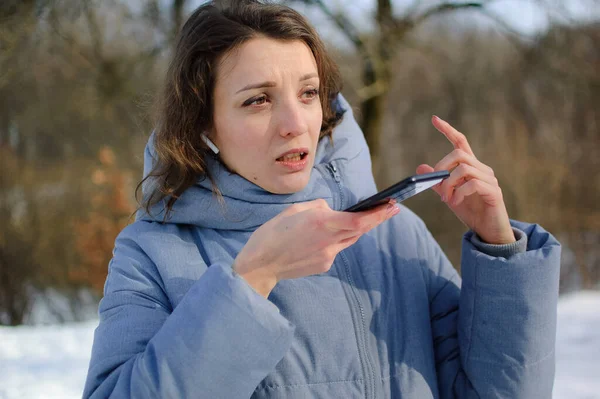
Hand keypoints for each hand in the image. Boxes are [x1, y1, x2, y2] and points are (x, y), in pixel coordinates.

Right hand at [233, 198, 399, 296]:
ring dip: (354, 229)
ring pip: (348, 240)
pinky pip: (335, 249)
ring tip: (356, 219)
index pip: (359, 220)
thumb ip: (317, 208)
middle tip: (390, 208)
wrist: (260, 265)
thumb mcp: (294, 210)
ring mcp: (327, 256)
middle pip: (360, 230)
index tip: (392, 205)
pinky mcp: (323, 265)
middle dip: (376, 219)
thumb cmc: (272, 233)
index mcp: (321, 222)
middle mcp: (328, 240)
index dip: (379, 214)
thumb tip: (331, 210)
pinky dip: (333, 241)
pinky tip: (317, 239)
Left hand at [416, 116, 514, 244]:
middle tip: (439, 188)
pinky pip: (472, 183)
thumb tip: (420, 167)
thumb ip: (436, 182)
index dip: (448, 130)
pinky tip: (455, 202)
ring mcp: (489, 179)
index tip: (434, 119)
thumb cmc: (470, 212)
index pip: (460, 142)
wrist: (488, 232)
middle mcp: (482, 169)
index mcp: (470, 167)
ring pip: (464, 168)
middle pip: (458, 154)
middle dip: (442, 168)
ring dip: (449, 184)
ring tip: (446, 199)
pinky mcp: (494, 192)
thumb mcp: (449, 195)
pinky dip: (459, 193)